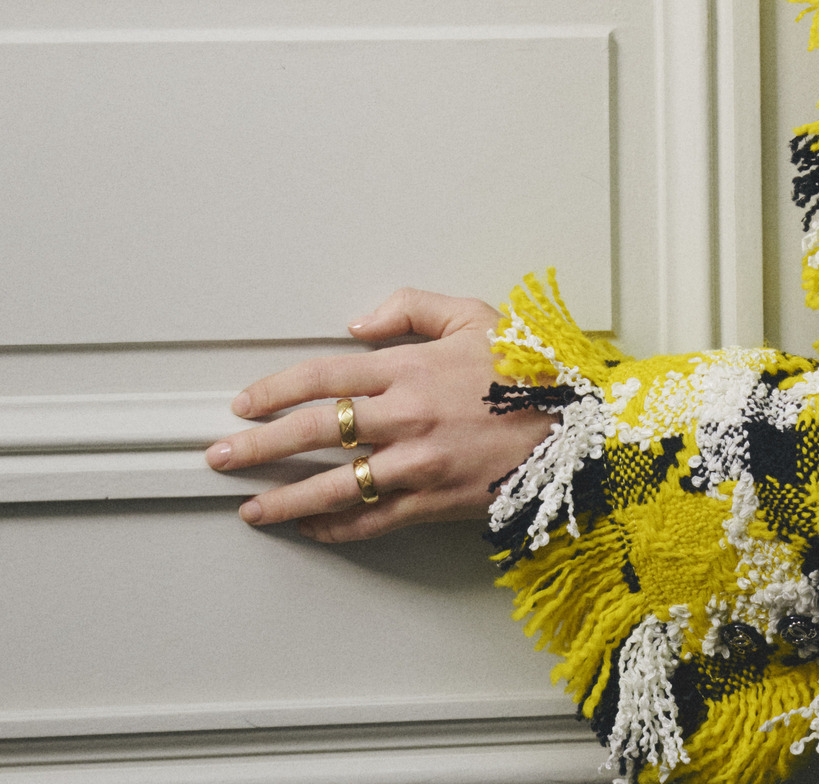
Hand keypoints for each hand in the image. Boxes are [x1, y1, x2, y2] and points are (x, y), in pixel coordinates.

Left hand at [205, 288, 553, 542]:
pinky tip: (311, 530)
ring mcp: (416, 465)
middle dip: (257, 446)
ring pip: (331, 486)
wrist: (578, 427)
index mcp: (411, 368)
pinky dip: (334, 529)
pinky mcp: (433, 502)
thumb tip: (359, 324)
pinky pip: (370, 521)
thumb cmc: (531, 370)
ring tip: (250, 508)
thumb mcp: (475, 315)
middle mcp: (405, 417)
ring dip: (282, 499)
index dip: (275, 390)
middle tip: (221, 455)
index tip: (245, 403)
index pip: (323, 375)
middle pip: (312, 432)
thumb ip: (412, 308)